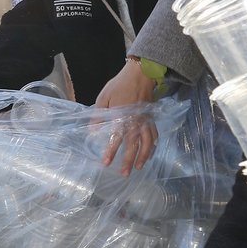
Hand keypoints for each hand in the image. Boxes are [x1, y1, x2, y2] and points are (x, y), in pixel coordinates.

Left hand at [96, 59, 157, 173]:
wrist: (140, 74)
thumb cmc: (119, 85)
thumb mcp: (103, 98)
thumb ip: (98, 116)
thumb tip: (92, 132)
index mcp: (122, 117)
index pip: (116, 139)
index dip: (111, 152)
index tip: (106, 163)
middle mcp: (135, 122)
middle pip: (133, 145)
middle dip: (128, 160)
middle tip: (124, 173)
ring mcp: (145, 121)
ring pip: (147, 143)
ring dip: (144, 156)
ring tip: (138, 167)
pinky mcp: (151, 118)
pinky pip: (154, 135)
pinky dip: (153, 146)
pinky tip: (150, 153)